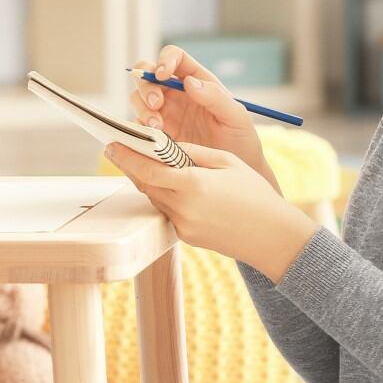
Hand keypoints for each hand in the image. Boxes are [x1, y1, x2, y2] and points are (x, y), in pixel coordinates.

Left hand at [104, 143, 318, 279]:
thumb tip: (167, 146)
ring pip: (155, 198)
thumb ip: (193, 152)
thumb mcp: (227, 162)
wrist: (271, 237)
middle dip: (132, 167)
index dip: (126, 157)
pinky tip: (174, 187)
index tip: (110, 146)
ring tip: (149, 165)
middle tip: (121, 150)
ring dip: (150, 182)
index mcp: (194, 184)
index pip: (148, 169)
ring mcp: (183, 225)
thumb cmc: (255, 193)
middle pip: (146, 184)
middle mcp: (183, 207)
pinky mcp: (185, 237)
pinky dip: (166, 197)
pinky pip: (167, 212)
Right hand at [132, 45, 273, 186]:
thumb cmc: (240, 141)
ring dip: (142, 108)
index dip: (165, 60)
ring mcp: (164, 113)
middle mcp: (176, 94)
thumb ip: (215, 97)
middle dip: (147, 85)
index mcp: (197, 81)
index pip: (175, 56)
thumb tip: (189, 82)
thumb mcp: (235, 117)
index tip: (164, 74)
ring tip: (157, 127)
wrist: (233, 175)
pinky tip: (152, 139)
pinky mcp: (155, 134)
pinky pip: (137, 125)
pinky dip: (138, 128)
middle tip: (157, 104)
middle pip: (148, 74)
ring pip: (138, 98)